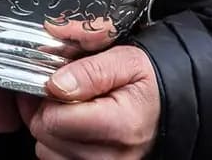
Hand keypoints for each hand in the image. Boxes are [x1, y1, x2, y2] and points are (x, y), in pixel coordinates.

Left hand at [25, 45, 160, 159]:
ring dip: (52, 128)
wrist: (165, 107)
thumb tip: (56, 85)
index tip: (56, 81)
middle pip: (46, 136)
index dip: (47, 94)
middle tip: (66, 92)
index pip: (55, 119)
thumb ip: (90, 69)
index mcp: (121, 125)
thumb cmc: (148, 85)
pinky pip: (56, 159)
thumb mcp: (126, 61)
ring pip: (47, 151)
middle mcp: (113, 156)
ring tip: (74, 110)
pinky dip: (59, 143)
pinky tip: (75, 128)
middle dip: (47, 109)